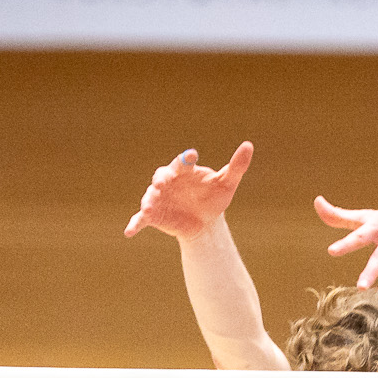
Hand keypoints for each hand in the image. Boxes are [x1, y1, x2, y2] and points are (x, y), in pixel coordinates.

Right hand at [124, 142, 253, 239]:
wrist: (205, 223)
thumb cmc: (214, 198)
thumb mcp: (227, 183)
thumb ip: (236, 166)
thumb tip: (249, 146)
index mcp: (183, 171)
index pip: (183, 163)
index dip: (186, 160)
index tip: (192, 156)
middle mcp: (167, 182)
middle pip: (161, 176)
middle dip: (161, 179)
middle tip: (161, 182)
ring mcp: (158, 199)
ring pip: (149, 197)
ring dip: (148, 202)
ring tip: (148, 208)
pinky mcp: (153, 216)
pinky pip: (141, 220)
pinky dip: (134, 224)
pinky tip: (129, 232)